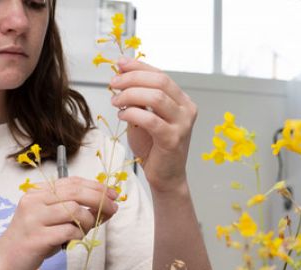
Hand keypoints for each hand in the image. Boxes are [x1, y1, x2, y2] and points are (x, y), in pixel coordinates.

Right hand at [0, 177, 118, 269]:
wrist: (4, 260)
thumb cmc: (32, 239)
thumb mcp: (50, 219)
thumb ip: (73, 210)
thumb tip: (106, 205)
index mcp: (37, 193)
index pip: (72, 181)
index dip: (96, 186)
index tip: (112, 193)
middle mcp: (34, 201)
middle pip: (76, 192)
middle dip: (100, 199)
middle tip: (113, 208)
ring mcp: (34, 219)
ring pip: (75, 210)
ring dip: (88, 220)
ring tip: (85, 229)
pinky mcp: (37, 238)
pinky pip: (69, 231)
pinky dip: (78, 235)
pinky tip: (74, 239)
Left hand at [110, 58, 197, 191]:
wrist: (165, 176)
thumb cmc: (154, 147)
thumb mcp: (144, 116)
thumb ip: (137, 97)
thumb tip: (121, 74)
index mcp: (182, 99)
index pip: (160, 74)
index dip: (139, 66)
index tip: (120, 63)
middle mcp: (187, 108)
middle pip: (159, 81)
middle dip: (132, 78)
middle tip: (113, 83)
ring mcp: (183, 124)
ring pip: (156, 97)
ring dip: (130, 95)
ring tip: (116, 101)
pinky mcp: (173, 139)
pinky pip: (150, 119)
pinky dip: (132, 113)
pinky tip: (122, 115)